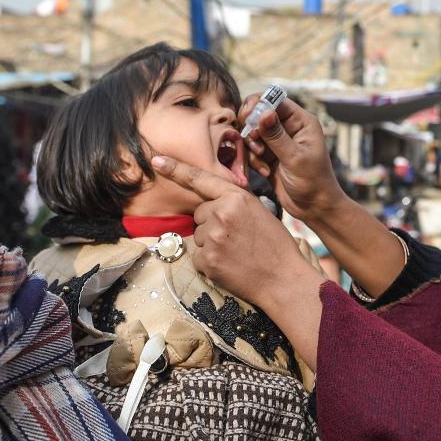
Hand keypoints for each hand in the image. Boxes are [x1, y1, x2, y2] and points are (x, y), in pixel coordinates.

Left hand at [151, 155, 322, 307]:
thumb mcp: (258, 211)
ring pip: (199, 235)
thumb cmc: (275, 245)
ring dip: (211, 243)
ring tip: (236, 252)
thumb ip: (233, 202)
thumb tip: (210, 204)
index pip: (201, 179)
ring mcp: (213, 238)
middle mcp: (222, 213)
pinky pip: (198, 256)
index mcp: (236, 197)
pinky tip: (229, 264)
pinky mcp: (207, 260)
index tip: (156, 161)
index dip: (176, 169)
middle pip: (200, 213)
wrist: (283, 279)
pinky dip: (210, 262)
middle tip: (236, 237)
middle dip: (212, 223)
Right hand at [240, 96, 345, 221]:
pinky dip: (253, 159)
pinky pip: (251, 150)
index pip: (275, 101)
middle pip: (259, 114)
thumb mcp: (295, 158)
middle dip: (252, 128)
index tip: (247, 117)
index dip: (258, 105)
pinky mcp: (268, 156)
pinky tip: (264, 172)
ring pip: (252, 133)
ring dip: (252, 146)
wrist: (314, 208)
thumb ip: (277, 136)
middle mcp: (289, 128)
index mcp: (301, 122)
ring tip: (262, 159)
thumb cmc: (313, 182)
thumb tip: (264, 112)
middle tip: (253, 141)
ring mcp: (278, 142)